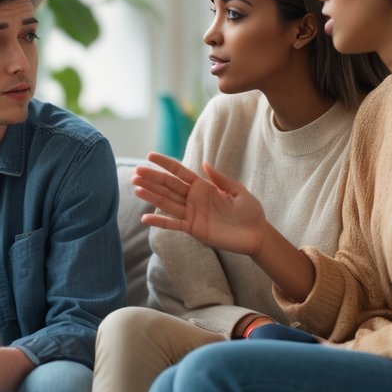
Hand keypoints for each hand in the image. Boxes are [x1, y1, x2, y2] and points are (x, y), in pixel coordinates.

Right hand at [132, 153, 267, 256]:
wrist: (255, 235)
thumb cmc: (250, 211)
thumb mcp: (238, 191)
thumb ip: (220, 179)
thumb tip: (204, 163)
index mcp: (202, 186)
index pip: (179, 172)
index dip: (165, 164)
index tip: (149, 156)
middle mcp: (193, 198)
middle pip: (168, 186)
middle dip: (152, 179)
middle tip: (135, 173)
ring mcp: (191, 213)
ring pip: (167, 203)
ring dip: (151, 196)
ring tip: (136, 188)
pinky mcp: (193, 229)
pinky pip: (173, 224)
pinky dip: (159, 222)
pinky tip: (145, 219)